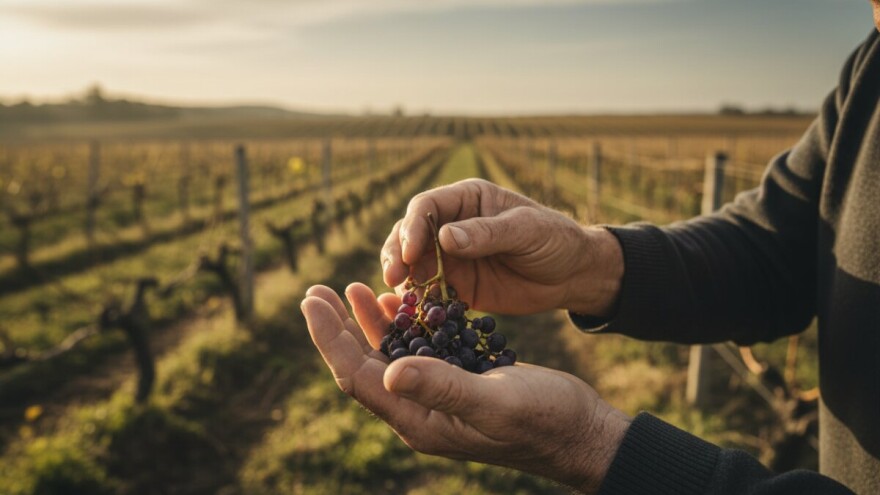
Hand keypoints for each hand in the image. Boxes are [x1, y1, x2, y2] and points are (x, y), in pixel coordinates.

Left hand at [301, 282, 631, 494]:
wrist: (580, 431)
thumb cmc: (544, 420)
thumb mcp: (494, 402)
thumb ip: (442, 388)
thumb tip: (387, 373)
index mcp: (419, 421)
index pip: (356, 377)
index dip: (330, 338)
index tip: (310, 300)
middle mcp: (420, 412)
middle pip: (362, 366)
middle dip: (337, 328)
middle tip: (314, 290)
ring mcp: (437, 399)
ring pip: (388, 357)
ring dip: (367, 323)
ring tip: (349, 287)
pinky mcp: (456, 384)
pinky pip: (417, 354)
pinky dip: (402, 326)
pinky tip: (397, 303)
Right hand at [381, 179, 622, 316]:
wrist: (573, 275)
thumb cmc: (554, 240)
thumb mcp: (526, 231)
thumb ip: (487, 233)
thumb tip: (445, 237)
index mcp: (466, 199)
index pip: (426, 207)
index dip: (412, 228)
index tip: (408, 253)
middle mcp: (451, 224)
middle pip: (408, 234)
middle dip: (396, 254)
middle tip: (393, 278)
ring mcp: (450, 256)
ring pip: (412, 264)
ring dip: (402, 279)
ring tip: (399, 297)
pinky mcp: (456, 285)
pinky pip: (428, 291)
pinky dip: (418, 301)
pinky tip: (412, 314)